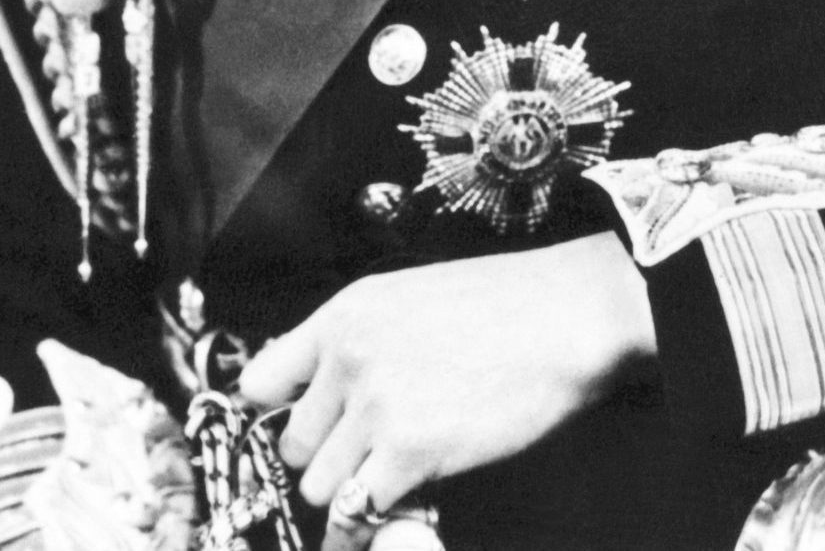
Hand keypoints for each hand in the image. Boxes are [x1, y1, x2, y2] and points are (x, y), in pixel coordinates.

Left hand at [235, 232, 655, 547]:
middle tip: (362, 462)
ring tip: (385, 485)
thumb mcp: (409, 300)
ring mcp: (376, 406)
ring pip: (320, 486)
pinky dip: (371, 524)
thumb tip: (329, 394)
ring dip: (350, 493)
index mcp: (345, 315)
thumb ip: (360, 343)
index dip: (277, 416)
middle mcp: (348, 358)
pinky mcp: (409, 452)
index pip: (261, 381)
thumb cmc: (503, 305)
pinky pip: (359, 513)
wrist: (563, 317)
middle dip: (325, 460)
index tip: (297, 433)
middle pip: (292, 445)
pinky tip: (393, 515)